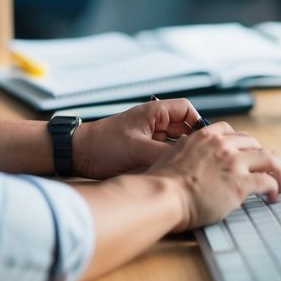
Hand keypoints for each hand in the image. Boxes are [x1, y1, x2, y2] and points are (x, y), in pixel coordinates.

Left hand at [71, 98, 201, 179]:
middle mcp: (153, 122)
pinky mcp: (142, 149)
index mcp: (154, 112)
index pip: (186, 109)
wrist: (78, 153)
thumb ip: (163, 154)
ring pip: (174, 141)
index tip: (202, 140)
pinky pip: (163, 151)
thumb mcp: (137, 150)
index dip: (197, 122)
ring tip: (189, 166)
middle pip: (183, 126)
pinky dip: (170, 159)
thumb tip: (187, 162)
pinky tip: (173, 171)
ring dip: (181, 152)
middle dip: (192, 140)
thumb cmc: (103, 145)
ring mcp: (148, 135)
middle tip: (201, 158)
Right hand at [145, 122, 280, 232]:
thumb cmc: (161, 182)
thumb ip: (185, 150)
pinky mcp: (241, 183)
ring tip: (279, 182)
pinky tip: (273, 196)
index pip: (231, 131)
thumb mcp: (171, 155)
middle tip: (266, 168)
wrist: (162, 195)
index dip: (242, 142)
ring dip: (277, 170)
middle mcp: (222, 145)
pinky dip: (275, 188)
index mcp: (204, 136)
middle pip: (253, 143)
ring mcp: (233, 163)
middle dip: (261, 155)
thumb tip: (186, 152)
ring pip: (268, 159)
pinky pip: (267, 181)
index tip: (245, 153)